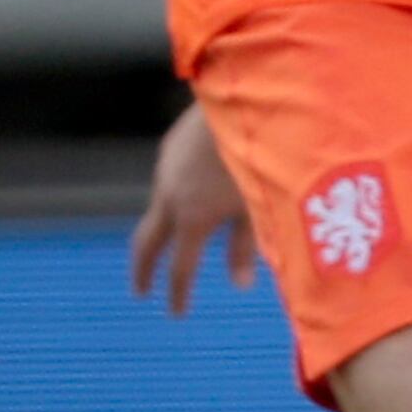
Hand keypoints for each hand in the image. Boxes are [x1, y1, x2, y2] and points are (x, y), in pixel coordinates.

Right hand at [130, 102, 256, 314]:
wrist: (251, 96)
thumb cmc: (270, 155)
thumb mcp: (262, 206)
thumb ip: (247, 246)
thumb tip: (238, 286)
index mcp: (192, 217)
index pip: (181, 269)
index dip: (179, 294)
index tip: (176, 314)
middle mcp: (170, 196)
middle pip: (146, 243)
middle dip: (144, 270)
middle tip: (141, 291)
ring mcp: (167, 169)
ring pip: (161, 208)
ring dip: (168, 228)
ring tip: (180, 240)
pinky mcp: (172, 146)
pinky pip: (172, 181)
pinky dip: (180, 196)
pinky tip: (197, 190)